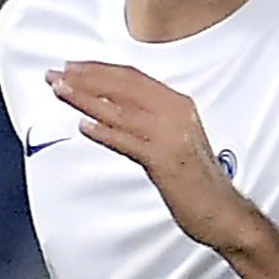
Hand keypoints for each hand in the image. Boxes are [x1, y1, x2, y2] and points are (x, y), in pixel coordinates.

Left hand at [48, 61, 254, 250]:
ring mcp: (170, 136)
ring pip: (121, 111)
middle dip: (85, 78)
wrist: (222, 211)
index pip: (132, 77)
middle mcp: (175, 113)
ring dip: (86, 99)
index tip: (73, 67)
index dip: (99, 69)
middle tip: (56, 74)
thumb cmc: (195, 178)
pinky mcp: (165, 160)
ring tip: (61, 91)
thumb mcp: (174, 136)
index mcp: (178, 103)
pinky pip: (129, 142)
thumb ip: (149, 119)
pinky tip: (84, 127)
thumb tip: (112, 107)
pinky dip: (105, 133)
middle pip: (123, 87)